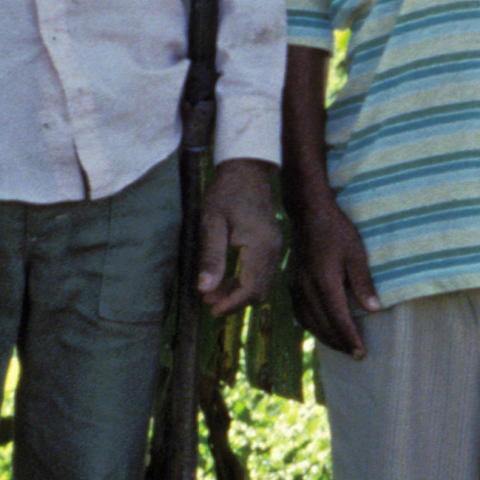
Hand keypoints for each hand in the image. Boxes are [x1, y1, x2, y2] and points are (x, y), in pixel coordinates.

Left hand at [199, 158, 282, 315]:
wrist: (247, 170)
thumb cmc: (226, 193)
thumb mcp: (212, 223)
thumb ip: (211, 257)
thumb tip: (205, 289)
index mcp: (259, 247)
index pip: (250, 288)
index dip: (232, 304)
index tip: (211, 309)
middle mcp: (272, 251)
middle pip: (259, 291)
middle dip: (235, 302)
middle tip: (208, 302)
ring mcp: (274, 248)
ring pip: (262, 284)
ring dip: (239, 293)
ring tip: (213, 294)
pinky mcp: (271, 244)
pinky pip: (262, 272)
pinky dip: (245, 282)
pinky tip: (226, 280)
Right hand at [293, 189, 381, 356]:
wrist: (308, 214)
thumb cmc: (337, 231)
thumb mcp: (356, 253)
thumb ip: (363, 283)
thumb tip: (374, 311)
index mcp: (324, 282)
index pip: (338, 319)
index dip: (350, 338)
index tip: (361, 353)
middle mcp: (306, 288)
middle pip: (323, 325)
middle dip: (340, 343)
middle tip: (356, 355)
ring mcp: (296, 286)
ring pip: (309, 322)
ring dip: (325, 338)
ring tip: (342, 347)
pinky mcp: (291, 283)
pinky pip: (300, 313)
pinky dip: (312, 326)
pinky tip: (322, 330)